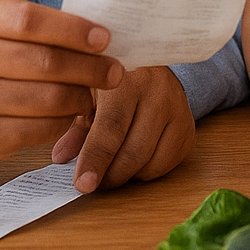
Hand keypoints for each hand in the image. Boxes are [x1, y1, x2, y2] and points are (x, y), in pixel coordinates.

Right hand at [0, 0, 122, 158]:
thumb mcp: (6, 18)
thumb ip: (47, 23)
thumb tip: (105, 38)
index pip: (31, 21)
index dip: (73, 31)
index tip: (105, 39)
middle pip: (44, 63)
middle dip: (90, 68)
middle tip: (115, 71)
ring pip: (47, 99)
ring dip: (82, 96)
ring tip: (94, 91)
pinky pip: (39, 130)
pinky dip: (64, 121)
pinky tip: (71, 111)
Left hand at [50, 66, 195, 192]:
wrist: (153, 64)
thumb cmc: (113, 82)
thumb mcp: (88, 94)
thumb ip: (75, 127)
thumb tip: (61, 157)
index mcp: (126, 78)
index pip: (112, 127)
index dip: (96, 159)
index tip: (83, 184)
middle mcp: (158, 91)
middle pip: (135, 149)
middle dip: (111, 175)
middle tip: (92, 184)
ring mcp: (179, 109)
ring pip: (153, 161)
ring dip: (128, 175)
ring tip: (111, 169)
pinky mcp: (189, 127)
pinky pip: (167, 163)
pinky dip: (147, 171)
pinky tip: (133, 162)